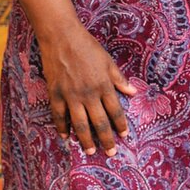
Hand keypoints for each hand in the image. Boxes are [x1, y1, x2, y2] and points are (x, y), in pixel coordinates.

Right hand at [37, 20, 135, 156]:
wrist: (61, 37)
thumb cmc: (87, 47)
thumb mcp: (108, 61)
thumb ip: (119, 79)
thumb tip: (134, 92)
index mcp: (103, 85)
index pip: (115, 110)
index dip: (121, 124)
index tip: (125, 136)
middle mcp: (88, 93)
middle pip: (99, 121)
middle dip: (106, 139)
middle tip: (110, 152)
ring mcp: (70, 95)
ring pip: (79, 123)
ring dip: (85, 139)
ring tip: (89, 151)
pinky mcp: (55, 93)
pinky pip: (59, 115)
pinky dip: (62, 127)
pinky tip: (66, 137)